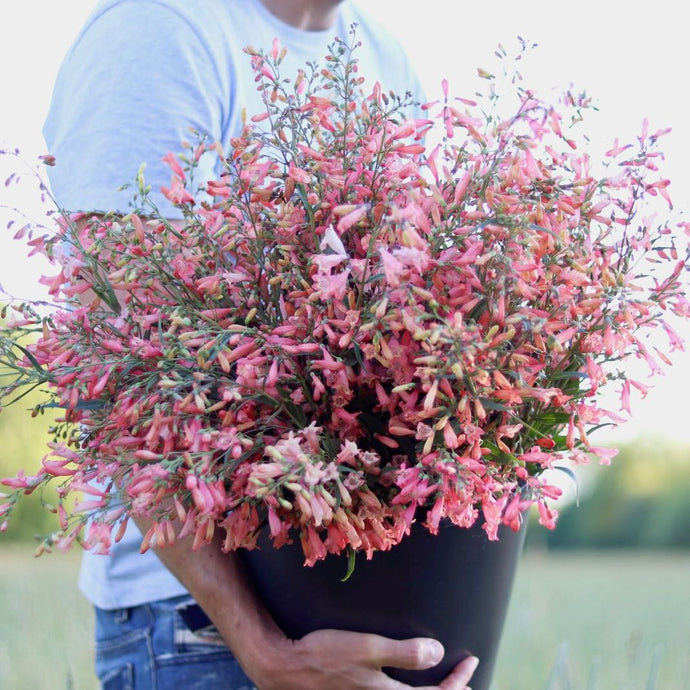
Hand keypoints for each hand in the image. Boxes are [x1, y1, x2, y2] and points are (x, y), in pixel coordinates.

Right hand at [135, 517, 477, 689]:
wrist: (283, 668)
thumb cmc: (323, 654)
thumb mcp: (365, 648)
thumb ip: (403, 652)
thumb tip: (439, 652)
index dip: (459, 682)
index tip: (472, 659)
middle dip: (450, 689)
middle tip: (464, 672)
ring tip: (443, 675)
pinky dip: (408, 689)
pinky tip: (406, 674)